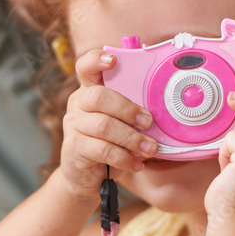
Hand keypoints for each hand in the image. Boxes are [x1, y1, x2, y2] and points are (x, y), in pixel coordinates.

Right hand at [58, 50, 156, 198]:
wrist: (86, 175)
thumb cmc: (108, 144)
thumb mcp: (120, 123)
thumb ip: (132, 112)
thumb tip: (161, 111)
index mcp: (89, 90)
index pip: (86, 67)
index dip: (97, 59)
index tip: (113, 61)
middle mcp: (77, 104)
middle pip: (99, 96)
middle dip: (129, 109)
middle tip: (149, 122)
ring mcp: (73, 126)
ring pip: (104, 126)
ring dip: (133, 138)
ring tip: (150, 149)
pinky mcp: (73, 148)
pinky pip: (103, 150)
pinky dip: (125, 158)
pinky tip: (136, 164)